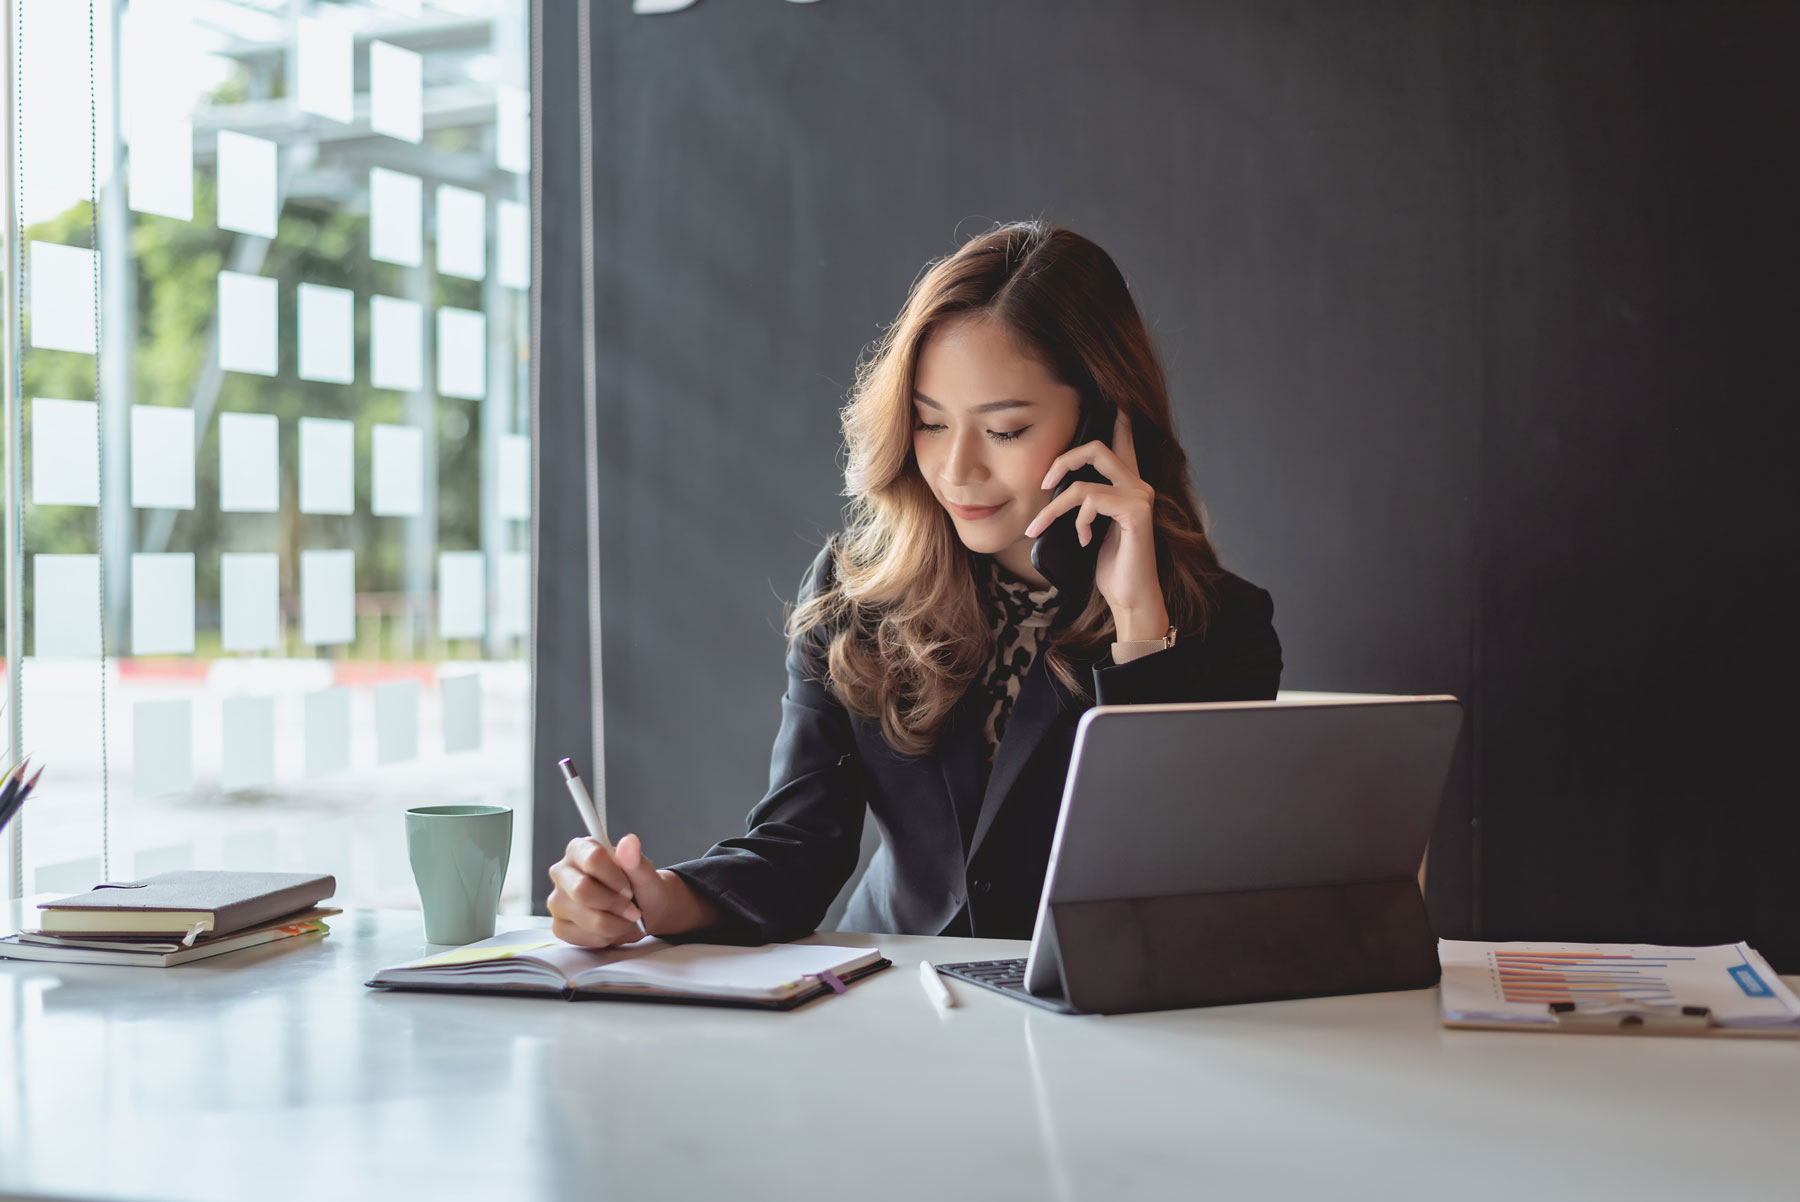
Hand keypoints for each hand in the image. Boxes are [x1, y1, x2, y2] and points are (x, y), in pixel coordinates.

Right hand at [547, 834, 699, 946]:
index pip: (592, 859)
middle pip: (582, 890)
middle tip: (632, 909)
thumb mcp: (645, 874)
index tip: (629, 888)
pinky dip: (604, 936)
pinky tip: (613, 928)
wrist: (643, 913)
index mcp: (580, 849)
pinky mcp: (559, 926)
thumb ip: (636, 860)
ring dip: (613, 923)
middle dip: (614, 904)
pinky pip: (580, 936)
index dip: (614, 877)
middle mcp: (563, 872)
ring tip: (625, 919)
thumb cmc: (640, 888)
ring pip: (584, 916)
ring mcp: (558, 900)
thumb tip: (630, 842)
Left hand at [1022, 408, 1169, 639]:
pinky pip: (1092, 502)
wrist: (1129, 597)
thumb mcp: (1088, 527)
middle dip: (1063, 460)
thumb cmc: (1108, 565)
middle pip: (1097, 448)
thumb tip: (1052, 487)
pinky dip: (1078, 522)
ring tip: (1039, 528)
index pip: (1122, 443)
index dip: (1118, 420)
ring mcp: (1140, 497)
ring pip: (1083, 483)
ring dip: (1053, 508)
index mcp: (1127, 486)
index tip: (1115, 399)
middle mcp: (1138, 485)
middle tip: (1043, 481)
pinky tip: (1083, 541)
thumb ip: (1081, 503)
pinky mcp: (1137, 512)